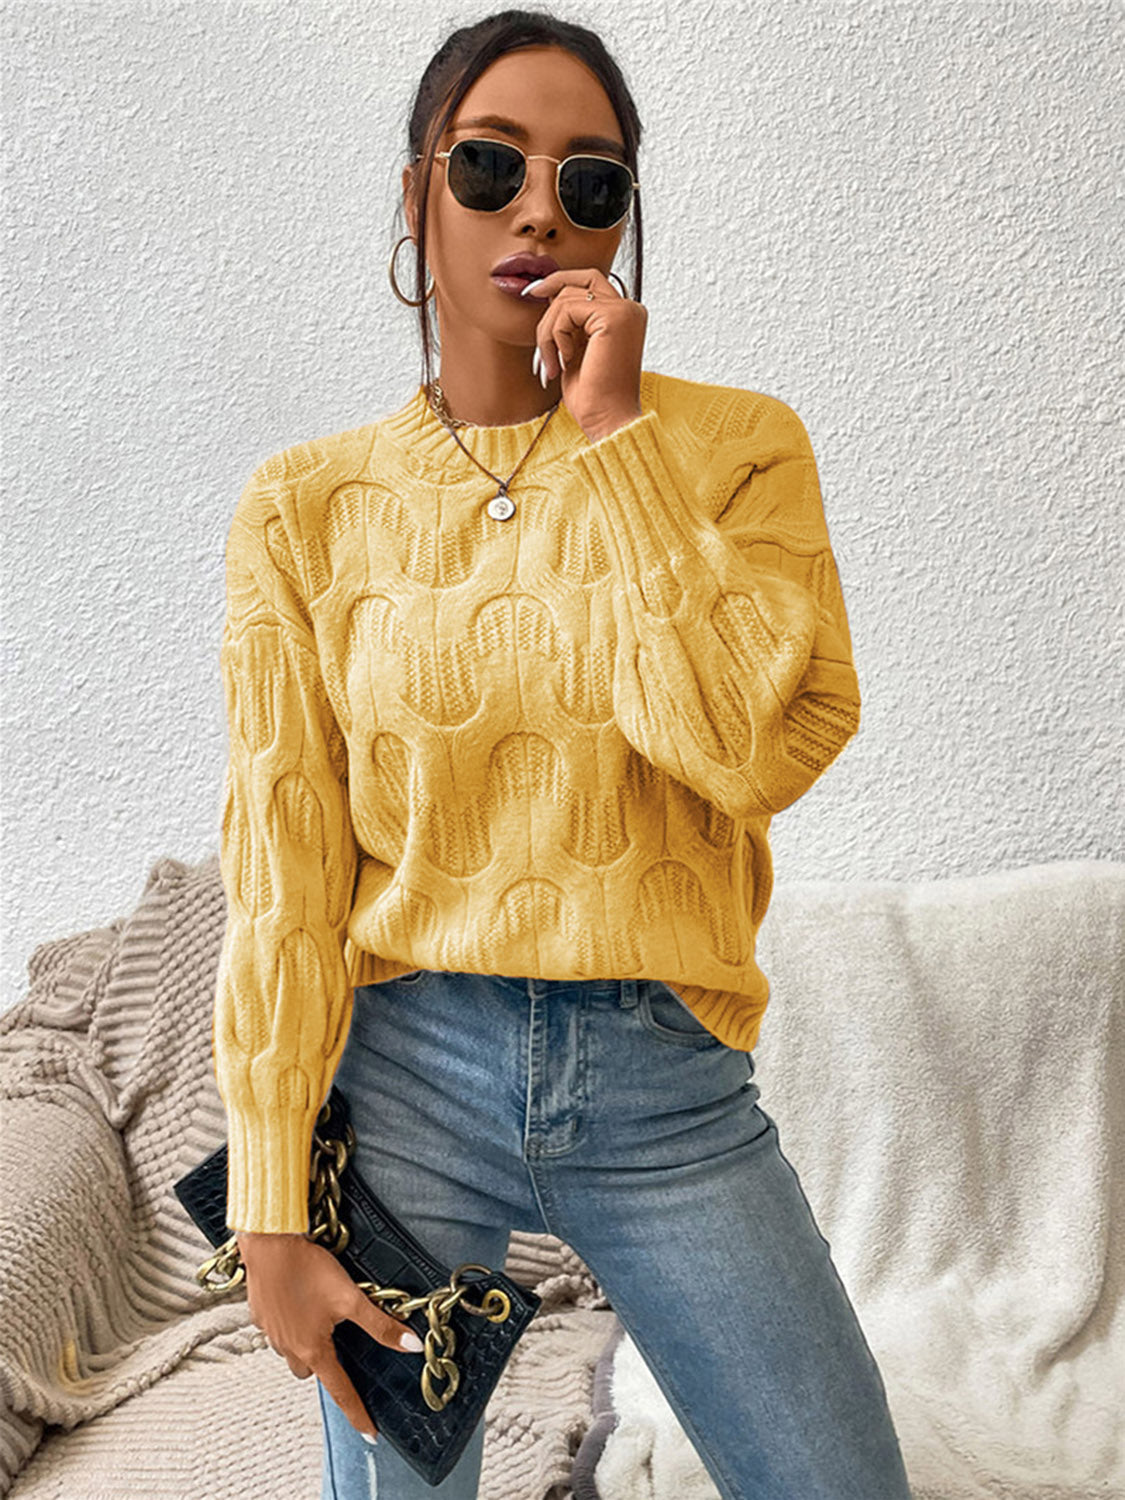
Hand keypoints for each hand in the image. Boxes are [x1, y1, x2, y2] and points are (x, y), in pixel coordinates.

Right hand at [237, 1230, 422, 1442]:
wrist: (269, 1244)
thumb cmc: (308, 1269)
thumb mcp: (350, 1298)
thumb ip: (379, 1325)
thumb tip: (411, 1346)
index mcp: (314, 1349)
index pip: (341, 1391)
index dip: (358, 1413)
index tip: (370, 1434)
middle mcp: (290, 1348)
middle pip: (314, 1371)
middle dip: (327, 1365)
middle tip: (340, 1348)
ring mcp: (272, 1334)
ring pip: (294, 1352)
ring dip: (308, 1345)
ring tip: (321, 1321)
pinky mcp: (261, 1317)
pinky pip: (280, 1333)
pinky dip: (291, 1326)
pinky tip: (299, 1303)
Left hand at [522, 266, 646, 442]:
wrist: (606, 420)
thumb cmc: (592, 396)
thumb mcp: (576, 349)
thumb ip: (570, 321)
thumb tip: (548, 295)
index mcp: (625, 316)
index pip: (590, 281)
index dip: (560, 282)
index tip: (532, 293)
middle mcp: (630, 310)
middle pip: (579, 280)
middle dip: (550, 294)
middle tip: (530, 307)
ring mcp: (625, 311)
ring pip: (566, 297)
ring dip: (548, 331)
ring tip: (552, 363)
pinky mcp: (614, 317)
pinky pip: (567, 310)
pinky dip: (556, 336)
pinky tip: (565, 361)